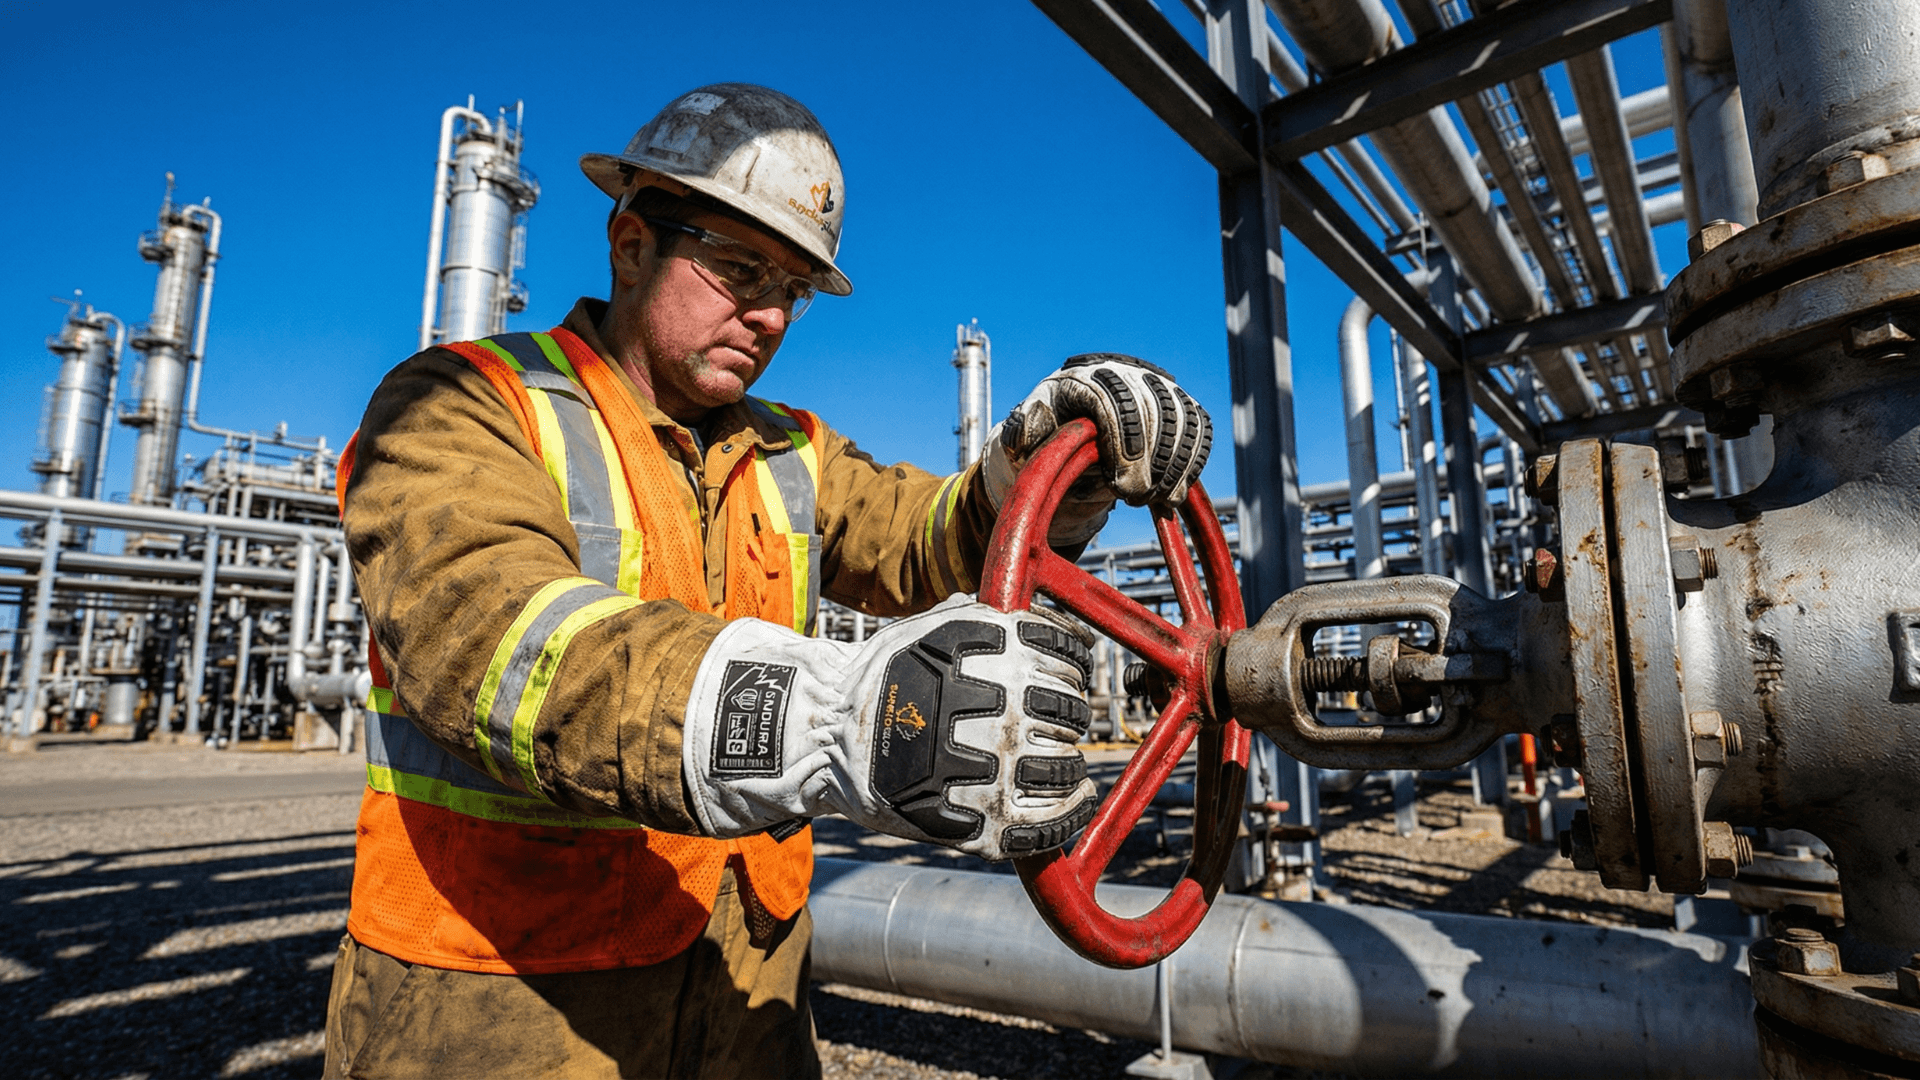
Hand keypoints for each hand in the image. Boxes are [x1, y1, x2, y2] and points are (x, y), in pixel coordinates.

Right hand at [681, 596, 1097, 859]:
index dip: (1072, 668)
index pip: (1065, 654)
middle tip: (1059, 723)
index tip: (1066, 679)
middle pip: (1067, 711)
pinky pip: (1042, 821)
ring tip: (1064, 766)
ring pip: (1061, 767)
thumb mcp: (928, 628)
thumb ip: (980, 619)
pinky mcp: (976, 818)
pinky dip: (1066, 815)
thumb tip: (1028, 613)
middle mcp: (997, 702)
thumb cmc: (880, 677)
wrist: (820, 733)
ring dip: (1071, 766)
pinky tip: (1073, 804)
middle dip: (1070, 717)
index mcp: (992, 648)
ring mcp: (989, 763)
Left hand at [982, 354, 1212, 530]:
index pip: (1111, 398)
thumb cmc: (1047, 432)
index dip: (1120, 441)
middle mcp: (1123, 372)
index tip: (1117, 483)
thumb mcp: (1025, 434)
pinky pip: (1198, 426)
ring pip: (1179, 415)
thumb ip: (1024, 431)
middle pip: (1150, 406)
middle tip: (1135, 497)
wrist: (1074, 425)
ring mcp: (1153, 385)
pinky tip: (1176, 490)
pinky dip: (1192, 459)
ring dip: (1172, 462)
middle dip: (1147, 457)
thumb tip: (1033, 428)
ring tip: (1156, 499)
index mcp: (1083, 376)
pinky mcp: (1177, 404)